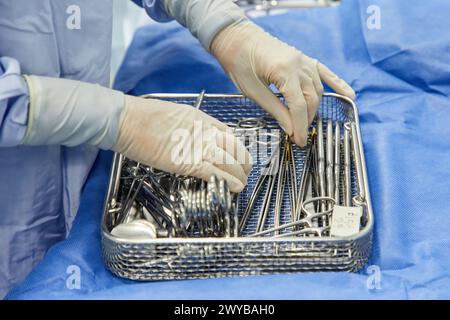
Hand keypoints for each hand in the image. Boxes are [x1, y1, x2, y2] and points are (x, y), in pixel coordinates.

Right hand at [113, 96, 251, 191]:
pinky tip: (236, 187)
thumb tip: (196, 137)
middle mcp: (205, 132)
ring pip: (230, 162)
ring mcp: (197, 147)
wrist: (127, 120)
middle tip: (245, 172)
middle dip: (244, 162)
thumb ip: (191, 127)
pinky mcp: (187, 163)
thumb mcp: (176, 115)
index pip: (230, 135)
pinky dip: (228, 181)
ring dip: (239, 174)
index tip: (239, 157)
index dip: (238, 148)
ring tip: (242, 182)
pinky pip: (215, 173)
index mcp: (202, 120)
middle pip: (236, 149)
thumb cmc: (144, 117)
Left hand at [211, 22, 354, 146]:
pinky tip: (349, 94)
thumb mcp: (252, 90)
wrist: (235, 37)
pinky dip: (337, 83)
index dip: (299, 126)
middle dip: (306, 120)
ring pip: (317, 89)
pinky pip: (324, 72)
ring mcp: (303, 59)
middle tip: (298, 136)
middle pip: (311, 98)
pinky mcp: (302, 58)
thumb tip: (290, 129)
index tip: (298, 141)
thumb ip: (275, 109)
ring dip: (314, 108)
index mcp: (284, 71)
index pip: (299, 106)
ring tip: (305, 124)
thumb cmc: (238, 61)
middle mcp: (299, 64)